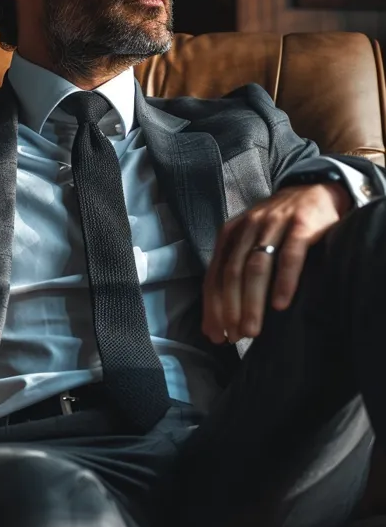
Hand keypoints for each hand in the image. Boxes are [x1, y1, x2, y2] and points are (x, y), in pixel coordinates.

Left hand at [202, 183, 349, 344]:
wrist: (314, 190)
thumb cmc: (278, 225)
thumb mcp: (250, 240)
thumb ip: (236, 269)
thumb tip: (222, 319)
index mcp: (231, 234)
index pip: (215, 274)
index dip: (212, 306)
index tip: (214, 334)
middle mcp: (248, 227)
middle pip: (233, 273)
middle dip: (230, 309)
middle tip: (233, 337)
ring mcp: (274, 224)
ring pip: (256, 266)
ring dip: (252, 302)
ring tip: (252, 330)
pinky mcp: (302, 225)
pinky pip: (290, 256)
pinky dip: (284, 281)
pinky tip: (280, 305)